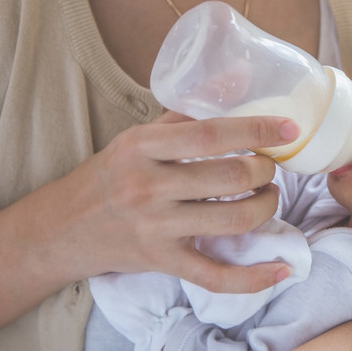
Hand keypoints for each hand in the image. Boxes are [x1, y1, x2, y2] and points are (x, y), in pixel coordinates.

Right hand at [56, 112, 298, 292]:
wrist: (62, 228)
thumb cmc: (110, 175)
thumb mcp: (139, 135)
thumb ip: (188, 109)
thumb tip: (240, 72)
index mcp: (142, 146)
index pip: (210, 134)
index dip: (256, 129)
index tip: (288, 128)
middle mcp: (148, 187)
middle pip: (230, 177)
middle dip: (265, 170)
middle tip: (269, 166)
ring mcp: (155, 228)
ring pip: (232, 221)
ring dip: (266, 206)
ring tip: (268, 195)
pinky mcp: (161, 262)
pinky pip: (215, 276)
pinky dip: (253, 278)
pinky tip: (280, 268)